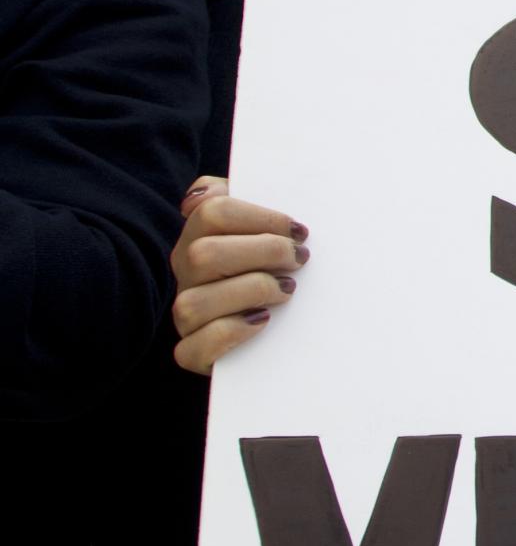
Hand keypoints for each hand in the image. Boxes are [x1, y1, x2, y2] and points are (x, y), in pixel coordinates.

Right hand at [171, 178, 307, 374]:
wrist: (284, 322)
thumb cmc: (277, 259)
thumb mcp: (268, 221)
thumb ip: (249, 194)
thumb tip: (209, 193)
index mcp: (200, 233)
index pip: (212, 211)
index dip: (262, 218)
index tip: (299, 230)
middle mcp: (186, 272)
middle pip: (204, 255)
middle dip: (263, 253)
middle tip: (299, 259)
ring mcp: (186, 313)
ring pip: (193, 303)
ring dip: (250, 292)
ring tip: (286, 290)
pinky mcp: (193, 352)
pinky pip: (192, 350)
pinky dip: (229, 335)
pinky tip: (262, 320)